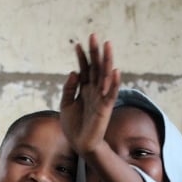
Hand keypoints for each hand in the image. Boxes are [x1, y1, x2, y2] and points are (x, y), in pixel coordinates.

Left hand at [60, 33, 120, 155]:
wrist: (80, 145)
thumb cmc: (73, 127)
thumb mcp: (65, 105)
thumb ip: (69, 88)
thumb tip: (74, 72)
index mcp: (85, 90)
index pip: (85, 69)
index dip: (82, 57)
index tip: (78, 44)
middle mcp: (94, 91)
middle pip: (96, 68)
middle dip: (95, 52)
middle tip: (93, 35)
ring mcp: (101, 99)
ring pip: (106, 76)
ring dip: (107, 61)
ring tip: (107, 45)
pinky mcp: (105, 109)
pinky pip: (111, 94)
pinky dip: (114, 83)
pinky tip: (116, 71)